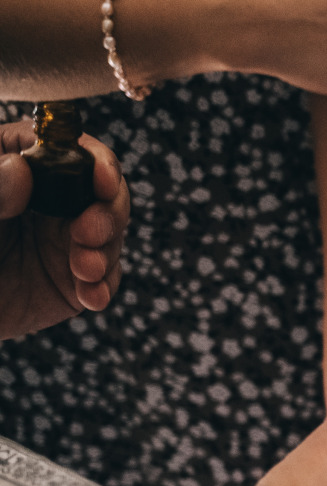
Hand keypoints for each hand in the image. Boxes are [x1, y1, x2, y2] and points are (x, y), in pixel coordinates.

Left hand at [0, 121, 127, 340]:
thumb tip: (22, 167)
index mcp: (15, 167)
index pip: (64, 148)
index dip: (93, 159)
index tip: (102, 180)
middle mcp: (46, 200)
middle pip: (102, 190)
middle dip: (107, 211)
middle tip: (89, 233)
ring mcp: (63, 239)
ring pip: (110, 233)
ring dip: (106, 252)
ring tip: (85, 271)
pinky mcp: (73, 279)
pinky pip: (103, 278)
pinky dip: (103, 286)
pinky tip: (91, 295)